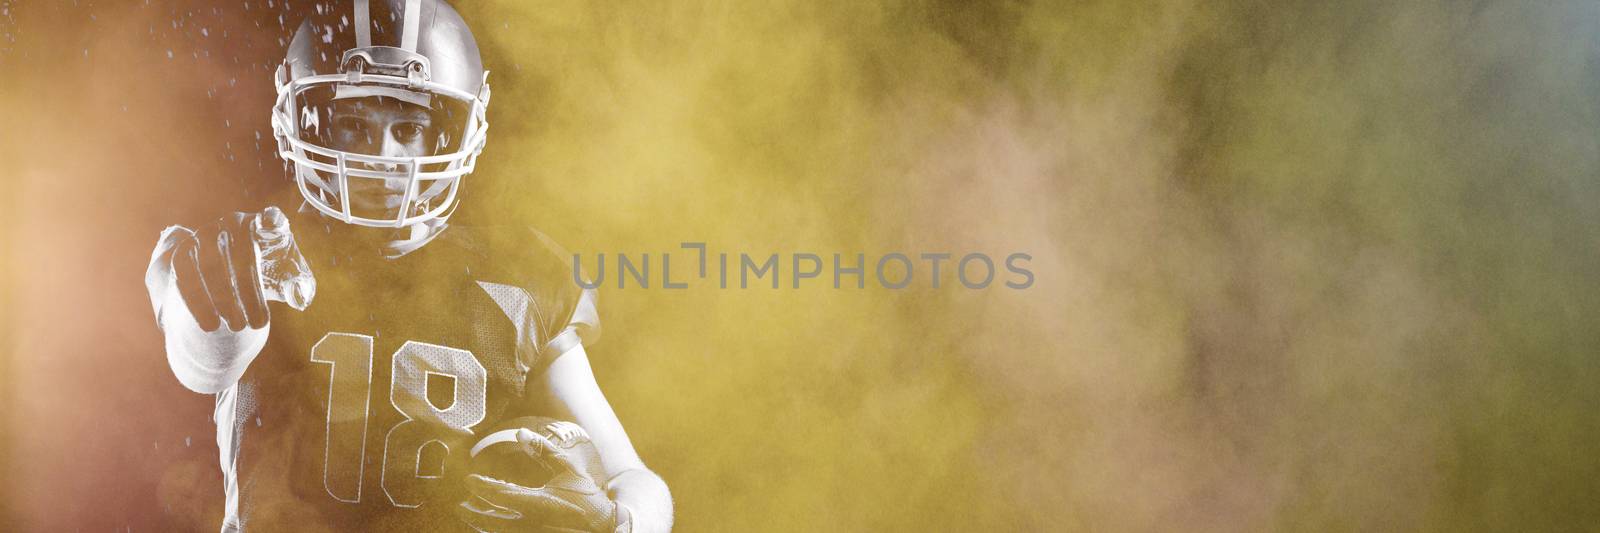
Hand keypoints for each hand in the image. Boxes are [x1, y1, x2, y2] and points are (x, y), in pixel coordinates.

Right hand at [145, 206, 308, 392]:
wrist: (234, 281)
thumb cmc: (271, 276)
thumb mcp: (288, 281)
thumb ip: (300, 287)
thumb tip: (299, 298)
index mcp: (265, 225)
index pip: (272, 218)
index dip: (272, 220)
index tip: (272, 224)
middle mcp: (232, 224)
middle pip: (241, 252)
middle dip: (249, 290)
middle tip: (258, 324)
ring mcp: (206, 235)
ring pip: (209, 264)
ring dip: (222, 298)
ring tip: (236, 328)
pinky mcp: (184, 251)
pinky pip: (185, 273)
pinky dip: (196, 300)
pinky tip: (210, 324)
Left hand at [457, 429, 630, 532]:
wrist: (605, 525)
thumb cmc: (588, 495)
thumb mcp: (568, 468)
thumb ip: (544, 450)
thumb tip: (520, 433)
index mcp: (538, 502)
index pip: (500, 494)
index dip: (481, 486)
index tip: (469, 479)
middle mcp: (531, 521)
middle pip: (491, 520)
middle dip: (473, 512)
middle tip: (460, 504)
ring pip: (497, 531)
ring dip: (482, 523)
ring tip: (471, 514)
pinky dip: (497, 529)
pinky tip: (492, 524)